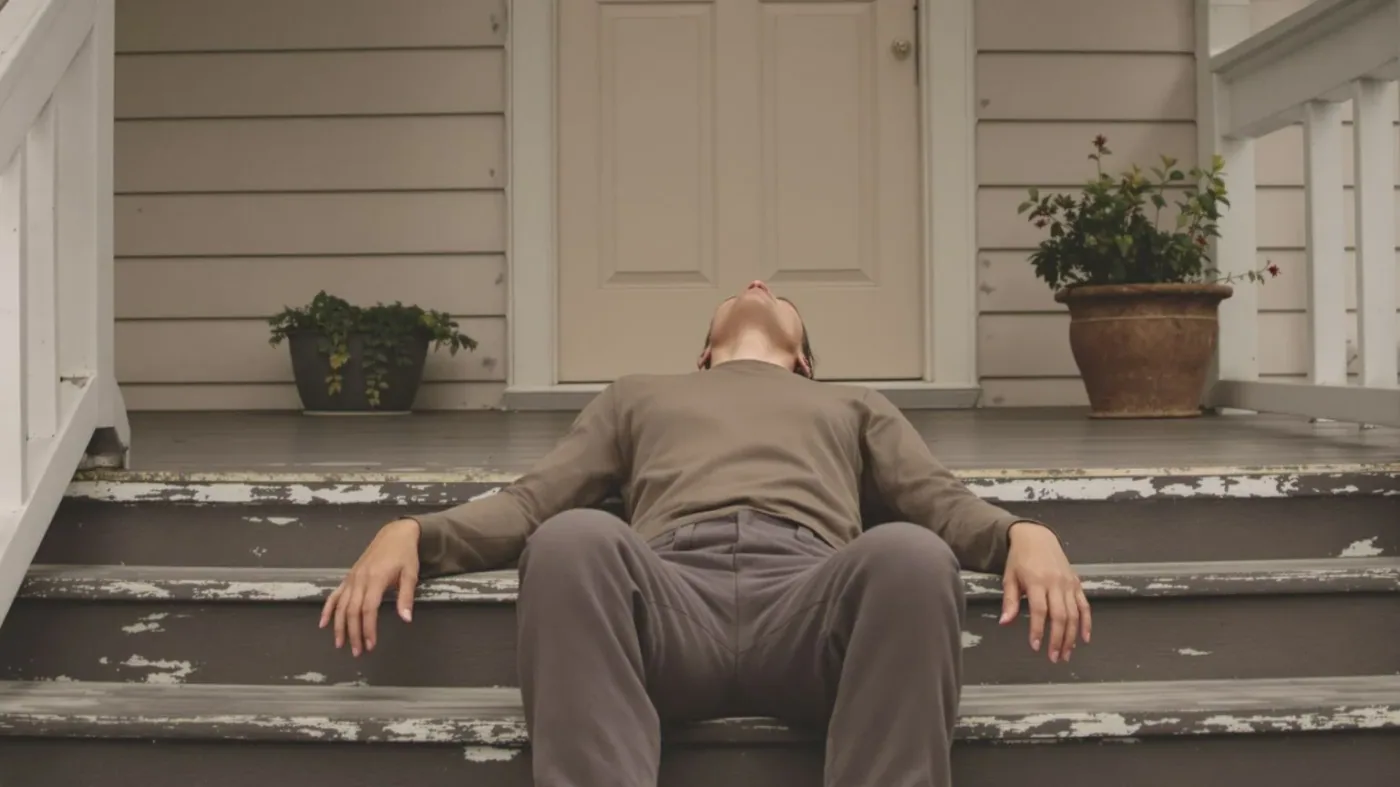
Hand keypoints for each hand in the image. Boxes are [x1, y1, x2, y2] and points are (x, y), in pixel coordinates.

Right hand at [319, 518, 420, 656]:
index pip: (368, 610)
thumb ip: (406, 597)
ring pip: (340, 606)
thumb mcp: (411, 574)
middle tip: (358, 652)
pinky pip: (335, 595)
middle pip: (351, 611)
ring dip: (339, 626)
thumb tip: (406, 619)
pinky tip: (323, 623)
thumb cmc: (405, 554)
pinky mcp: (349, 577)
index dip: (368, 629)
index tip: (371, 645)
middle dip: (354, 633)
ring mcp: (352, 578)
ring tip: (340, 644)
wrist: (395, 534)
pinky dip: (328, 609)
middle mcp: (360, 580)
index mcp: (376, 579)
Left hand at [999, 522, 1090, 663]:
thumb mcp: (1009, 577)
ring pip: (1074, 614)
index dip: (1038, 630)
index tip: (1036, 646)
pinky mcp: (1076, 584)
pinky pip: (1084, 606)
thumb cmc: (1020, 559)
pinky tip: (1084, 638)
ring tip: (1065, 654)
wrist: (1036, 537)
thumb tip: (1005, 622)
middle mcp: (1055, 583)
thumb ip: (1009, 601)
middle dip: (1057, 639)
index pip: (1040, 611)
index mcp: (1037, 581)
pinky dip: (1086, 623)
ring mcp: (1068, 584)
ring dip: (1071, 636)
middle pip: (1060, 615)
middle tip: (1053, 657)